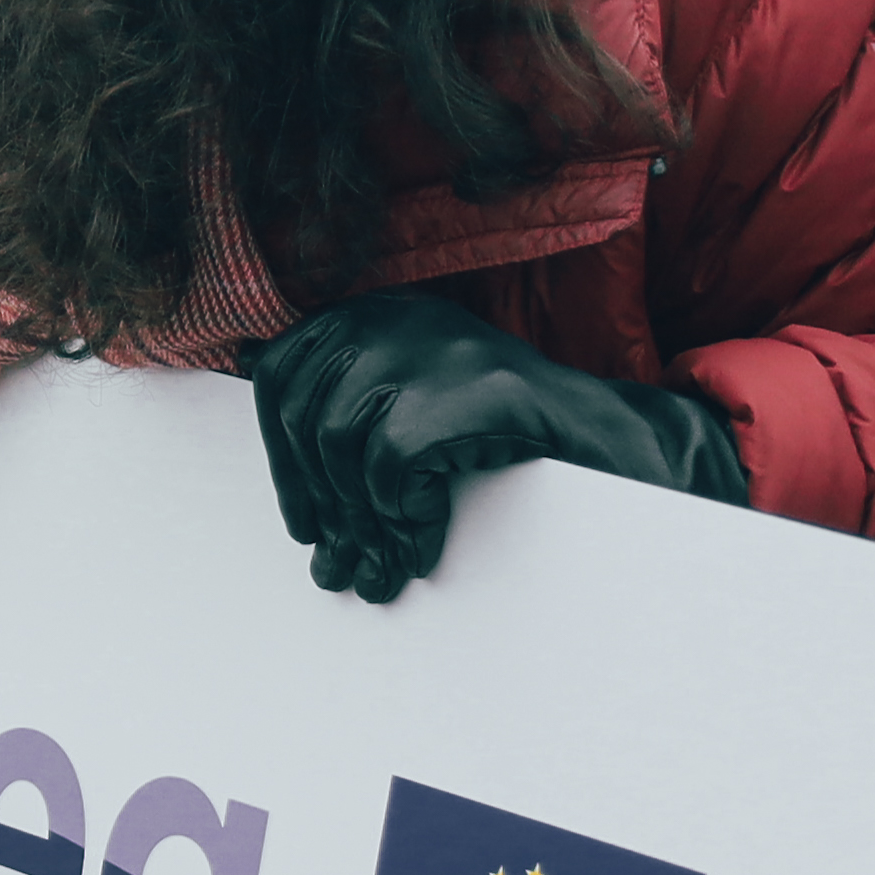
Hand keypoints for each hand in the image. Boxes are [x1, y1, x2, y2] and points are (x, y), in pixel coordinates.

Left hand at [245, 291, 747, 601]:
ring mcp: (439, 348)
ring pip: (341, 440)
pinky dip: (398, 512)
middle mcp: (397, 316)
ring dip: (359, 519)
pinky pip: (391, 460)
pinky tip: (423, 537)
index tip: (304, 523)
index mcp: (372, 313)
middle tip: (340, 561)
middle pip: (305, 415)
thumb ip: (342, 408)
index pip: (279, 376)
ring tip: (385, 561)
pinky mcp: (473, 389)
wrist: (603, 438)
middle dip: (317, 503)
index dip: (282, 460)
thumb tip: (272, 438)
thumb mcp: (410, 400)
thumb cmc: (497, 431)